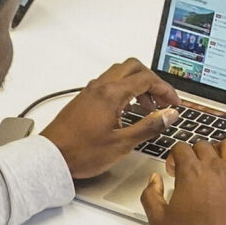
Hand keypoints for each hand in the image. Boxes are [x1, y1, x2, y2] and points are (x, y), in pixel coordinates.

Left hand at [42, 58, 180, 179]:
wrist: (51, 158)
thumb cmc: (80, 152)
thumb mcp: (122, 143)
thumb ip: (149, 126)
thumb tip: (169, 114)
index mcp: (111, 94)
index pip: (146, 79)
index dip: (165, 89)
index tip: (173, 103)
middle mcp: (100, 87)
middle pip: (133, 67)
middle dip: (152, 80)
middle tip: (161, 100)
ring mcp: (90, 91)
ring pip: (120, 73)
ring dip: (137, 84)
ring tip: (146, 107)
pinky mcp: (84, 98)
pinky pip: (108, 83)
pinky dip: (123, 89)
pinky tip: (127, 110)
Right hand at [142, 139, 225, 224]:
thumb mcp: (158, 222)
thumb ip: (150, 196)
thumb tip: (154, 181)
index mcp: (191, 172)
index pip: (181, 148)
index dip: (174, 156)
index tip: (174, 169)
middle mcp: (215, 168)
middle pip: (204, 145)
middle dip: (195, 153)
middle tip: (192, 168)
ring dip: (220, 150)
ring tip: (217, 161)